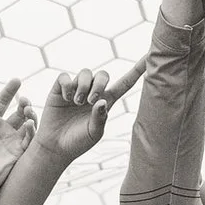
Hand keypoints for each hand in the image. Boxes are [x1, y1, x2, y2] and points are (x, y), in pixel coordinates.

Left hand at [0, 79, 33, 190]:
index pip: (3, 102)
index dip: (9, 91)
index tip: (16, 80)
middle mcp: (4, 129)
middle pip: (19, 110)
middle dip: (24, 102)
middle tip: (24, 99)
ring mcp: (13, 140)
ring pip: (27, 122)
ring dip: (30, 114)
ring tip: (27, 109)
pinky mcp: (19, 152)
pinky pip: (30, 138)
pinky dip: (32, 130)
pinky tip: (29, 124)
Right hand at [33, 62, 147, 159]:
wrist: (55, 147)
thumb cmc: (77, 142)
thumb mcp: (94, 133)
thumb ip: (100, 118)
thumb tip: (102, 101)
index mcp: (106, 102)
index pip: (124, 83)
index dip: (137, 71)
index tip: (149, 58)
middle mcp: (92, 93)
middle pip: (103, 74)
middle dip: (99, 84)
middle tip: (90, 101)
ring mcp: (76, 90)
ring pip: (85, 73)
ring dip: (83, 86)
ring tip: (77, 102)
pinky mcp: (59, 89)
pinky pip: (65, 77)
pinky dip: (67, 85)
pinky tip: (66, 98)